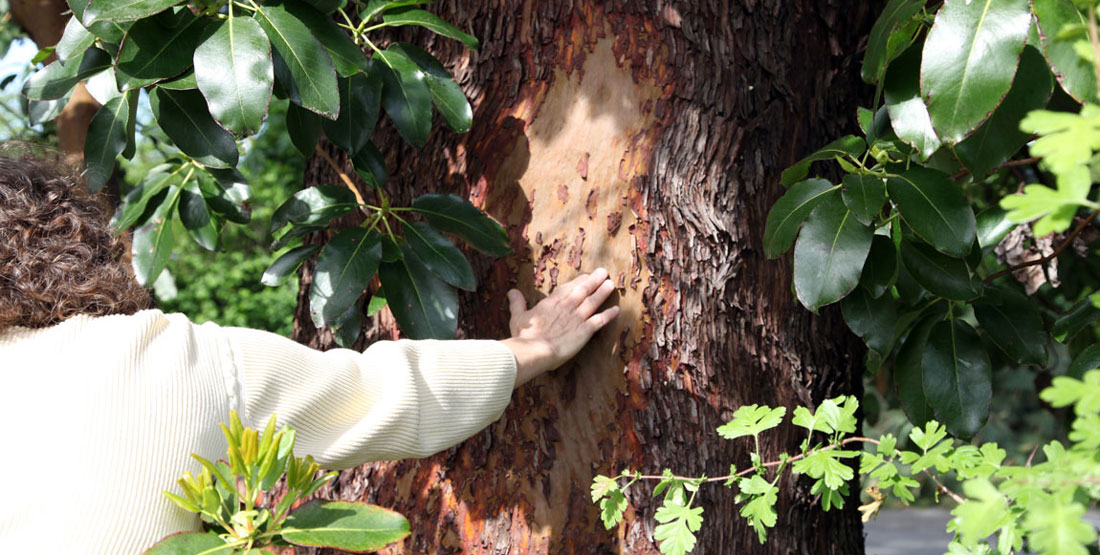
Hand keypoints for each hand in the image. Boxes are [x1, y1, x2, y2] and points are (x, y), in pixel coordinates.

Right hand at [501, 268, 619, 386]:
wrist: (535, 350)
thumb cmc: (524, 336)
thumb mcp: (518, 317)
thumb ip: (517, 303)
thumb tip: (512, 291)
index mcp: (551, 303)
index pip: (567, 288)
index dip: (578, 281)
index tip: (586, 276)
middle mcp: (567, 307)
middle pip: (583, 290)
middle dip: (594, 280)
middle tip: (604, 272)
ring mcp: (577, 318)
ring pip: (593, 302)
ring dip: (602, 293)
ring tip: (611, 284)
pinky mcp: (584, 331)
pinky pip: (599, 321)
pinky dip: (608, 315)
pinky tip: (616, 310)